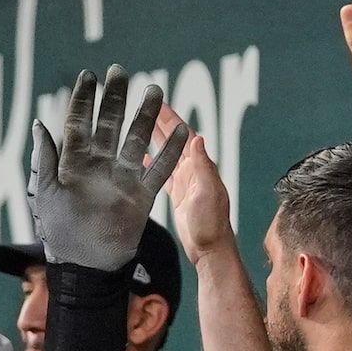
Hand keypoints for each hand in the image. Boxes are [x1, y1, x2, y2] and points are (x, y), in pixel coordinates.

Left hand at [28, 66, 187, 270]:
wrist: (86, 266)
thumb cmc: (59, 233)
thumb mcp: (45, 193)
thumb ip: (44, 159)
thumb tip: (39, 123)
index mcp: (74, 163)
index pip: (79, 123)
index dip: (83, 99)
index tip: (88, 75)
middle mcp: (99, 165)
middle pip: (109, 124)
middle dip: (115, 98)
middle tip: (120, 72)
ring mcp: (122, 178)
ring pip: (137, 139)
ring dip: (146, 116)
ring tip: (155, 91)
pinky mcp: (142, 194)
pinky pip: (160, 169)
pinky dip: (171, 151)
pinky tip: (184, 130)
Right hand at [153, 104, 233, 265]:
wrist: (209, 249)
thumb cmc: (211, 224)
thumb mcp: (208, 193)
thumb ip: (204, 166)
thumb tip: (199, 137)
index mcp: (200, 166)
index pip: (183, 135)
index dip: (171, 117)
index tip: (158, 101)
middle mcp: (192, 170)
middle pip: (173, 139)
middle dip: (160, 120)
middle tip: (145, 104)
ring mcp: (184, 181)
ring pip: (166, 152)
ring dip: (154, 137)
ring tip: (139, 123)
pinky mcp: (177, 194)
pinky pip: (162, 172)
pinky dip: (152, 161)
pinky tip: (141, 156)